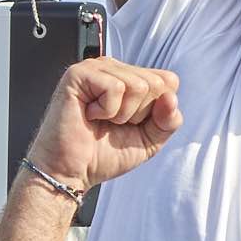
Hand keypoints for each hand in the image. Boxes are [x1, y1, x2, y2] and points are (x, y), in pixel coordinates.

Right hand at [31, 58, 182, 190]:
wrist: (70, 172)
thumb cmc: (102, 155)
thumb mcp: (149, 140)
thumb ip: (169, 120)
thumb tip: (170, 98)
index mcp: (130, 78)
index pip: (168, 81)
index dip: (157, 111)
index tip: (130, 124)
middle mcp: (114, 68)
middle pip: (156, 83)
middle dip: (139, 114)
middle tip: (112, 124)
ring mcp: (96, 68)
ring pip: (138, 85)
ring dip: (122, 114)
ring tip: (101, 120)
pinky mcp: (79, 74)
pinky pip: (115, 88)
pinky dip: (106, 111)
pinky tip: (90, 114)